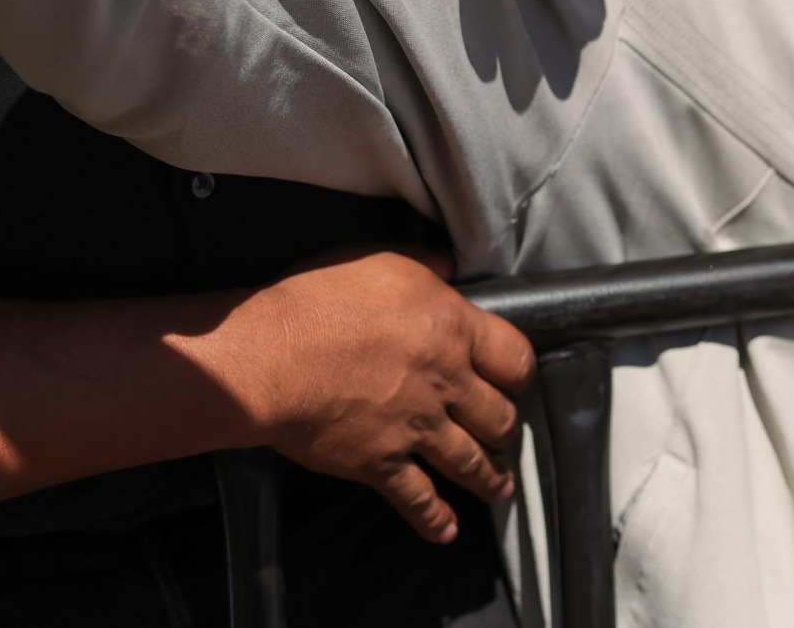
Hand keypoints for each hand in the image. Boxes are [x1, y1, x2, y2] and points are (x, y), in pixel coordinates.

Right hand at [237, 250, 535, 543]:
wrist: (273, 357)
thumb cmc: (321, 299)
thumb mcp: (383, 261)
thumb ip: (427, 267)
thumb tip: (450, 268)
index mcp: (453, 330)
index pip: (514, 356)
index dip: (519, 371)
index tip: (517, 379)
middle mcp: (446, 384)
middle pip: (499, 416)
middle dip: (506, 428)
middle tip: (506, 434)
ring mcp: (416, 429)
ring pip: (470, 462)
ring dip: (489, 478)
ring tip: (501, 487)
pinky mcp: (381, 464)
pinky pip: (418, 499)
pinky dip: (434, 519)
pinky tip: (447, 532)